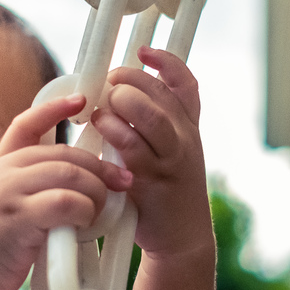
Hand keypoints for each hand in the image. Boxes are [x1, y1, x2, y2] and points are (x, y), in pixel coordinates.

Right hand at [0, 95, 132, 289]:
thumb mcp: (10, 203)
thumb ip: (36, 187)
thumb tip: (87, 181)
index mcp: (4, 164)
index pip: (28, 123)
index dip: (55, 108)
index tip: (82, 99)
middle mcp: (5, 172)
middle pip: (66, 154)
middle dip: (101, 169)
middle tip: (123, 183)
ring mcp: (8, 193)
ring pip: (69, 175)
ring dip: (96, 193)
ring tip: (100, 211)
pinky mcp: (16, 218)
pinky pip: (64, 203)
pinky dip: (84, 212)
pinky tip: (84, 225)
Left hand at [90, 47, 211, 258]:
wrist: (183, 238)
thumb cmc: (167, 191)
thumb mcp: (172, 153)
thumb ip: (156, 125)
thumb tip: (121, 92)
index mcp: (189, 128)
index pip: (186, 84)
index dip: (166, 61)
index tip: (142, 51)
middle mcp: (185, 139)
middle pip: (159, 93)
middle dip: (128, 82)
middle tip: (108, 89)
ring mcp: (171, 160)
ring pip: (147, 115)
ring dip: (118, 106)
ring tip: (101, 113)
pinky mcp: (153, 181)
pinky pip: (130, 147)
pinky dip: (111, 133)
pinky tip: (99, 133)